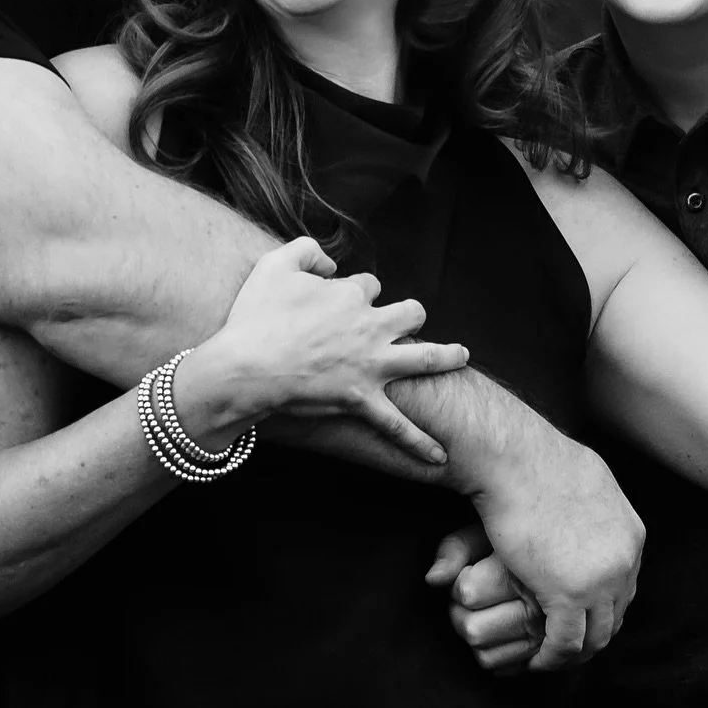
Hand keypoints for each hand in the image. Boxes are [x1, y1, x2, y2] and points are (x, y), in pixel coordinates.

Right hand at [207, 237, 469, 464]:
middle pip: (409, 312)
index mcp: (349, 295)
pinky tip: (440, 456)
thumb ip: (306, 251)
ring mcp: (371, 366)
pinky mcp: (362, 400)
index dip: (357, 293)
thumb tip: (331, 263)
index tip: (340, 303)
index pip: (368, 286)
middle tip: (401, 323)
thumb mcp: (274, 264)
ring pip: (426, 358)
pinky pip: (398, 426)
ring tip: (461, 356)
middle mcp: (369, 327)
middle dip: (408, 315)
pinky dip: (420, 441)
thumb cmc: (255, 317)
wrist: (246, 367)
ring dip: (447, 356)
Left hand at [425, 525, 545, 672]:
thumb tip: (432, 579)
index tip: (470, 571)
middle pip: (473, 630)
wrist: (564, 556)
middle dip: (460, 613)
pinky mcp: (547, 657)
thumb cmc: (518, 539)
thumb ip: (456, 549)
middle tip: (468, 596)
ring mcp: (547, 640)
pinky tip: (495, 631)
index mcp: (525, 575)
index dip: (459, 582)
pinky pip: (504, 669)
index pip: (468, 593)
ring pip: (486, 655)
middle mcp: (540, 611)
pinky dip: (492, 654)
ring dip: (474, 636)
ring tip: (481, 613)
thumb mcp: (488, 532)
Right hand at [466, 431, 641, 670]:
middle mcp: (625, 559)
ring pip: (596, 635)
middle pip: (615, 612)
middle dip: (592, 631)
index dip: (602, 603)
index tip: (578, 614)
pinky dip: (552, 657)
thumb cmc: (534, 458)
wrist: (512, 457)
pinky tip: (537, 660)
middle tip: (565, 644)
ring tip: (551, 658)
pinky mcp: (568, 593)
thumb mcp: (586, 478)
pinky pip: (566, 642)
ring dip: (575, 653)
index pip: (625, 584)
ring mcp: (600, 579)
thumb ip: (598, 505)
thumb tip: (592, 507)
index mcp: (631, 533)